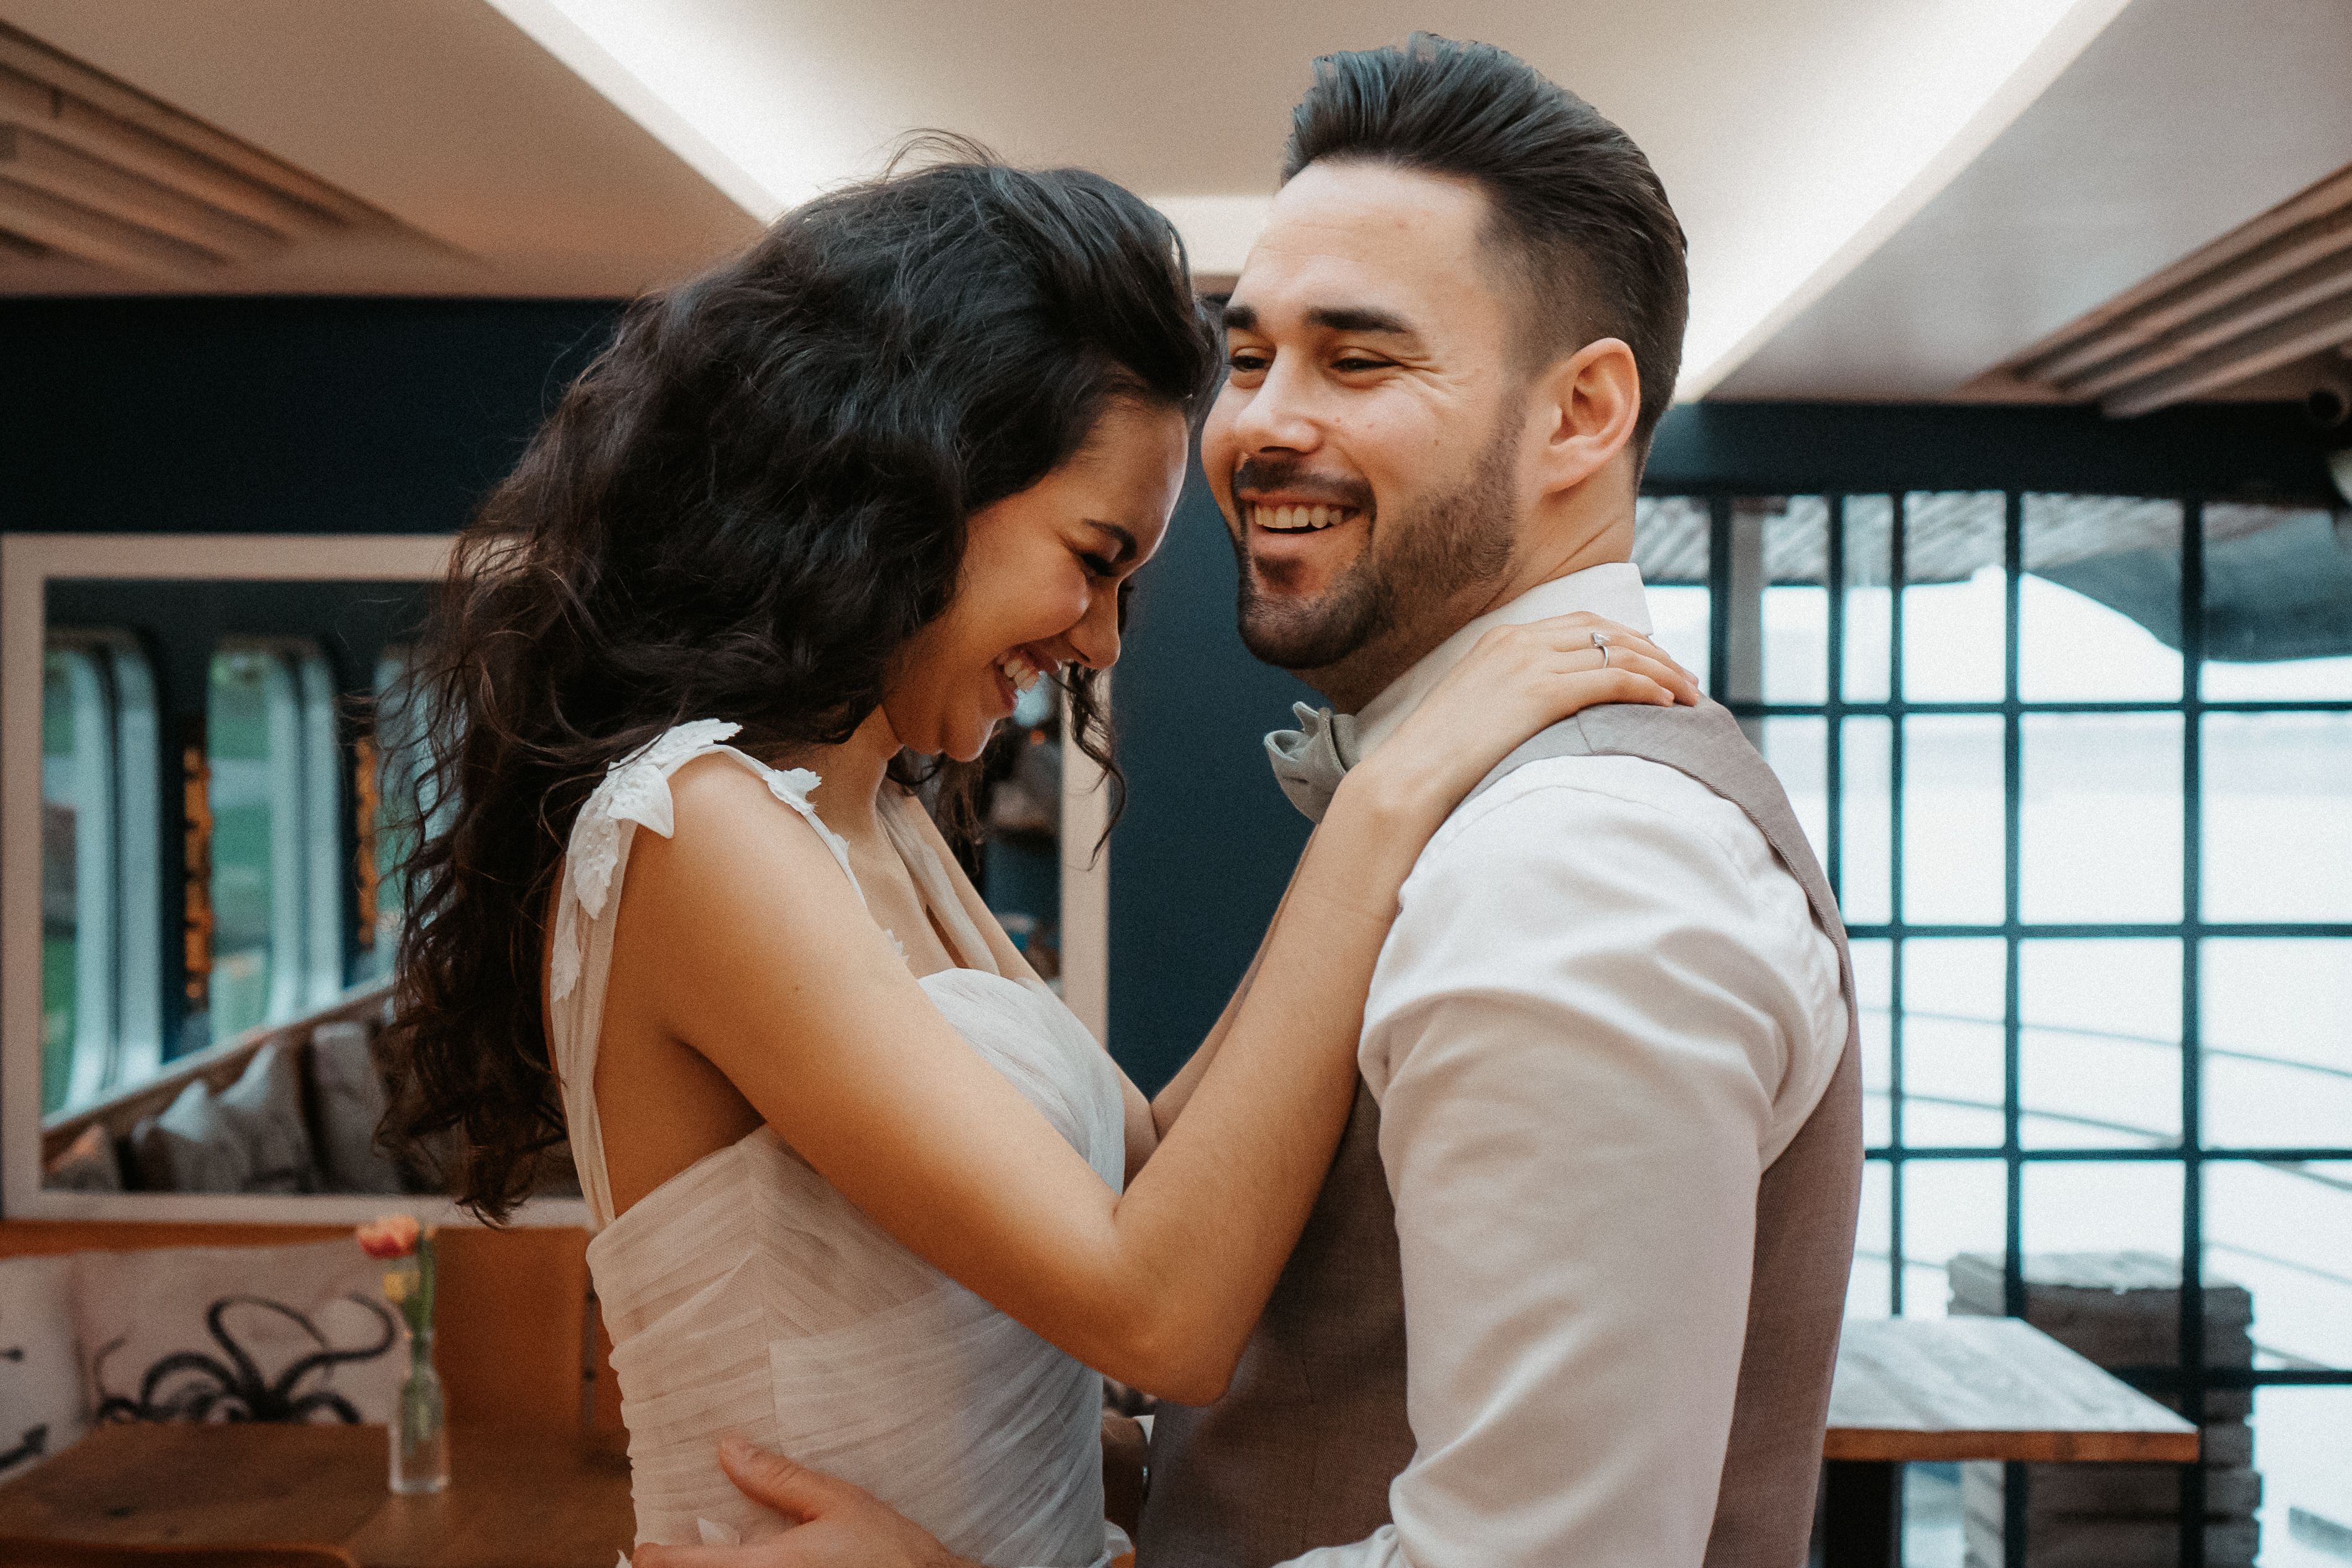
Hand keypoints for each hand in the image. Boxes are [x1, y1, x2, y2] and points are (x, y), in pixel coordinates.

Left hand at [629, 1436, 976, 1567]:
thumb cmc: (888, 1550)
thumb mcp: (836, 1501)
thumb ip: (778, 1479)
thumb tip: (728, 1449)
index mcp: (769, 1567)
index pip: (688, 1567)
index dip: (656, 1557)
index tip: (646, 1548)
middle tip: (669, 1556)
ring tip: (709, 1557)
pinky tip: (752, 1563)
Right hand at [1342, 613, 1699, 824]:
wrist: (1408, 776)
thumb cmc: (1437, 761)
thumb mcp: (1475, 712)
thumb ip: (1510, 697)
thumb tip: (1543, 716)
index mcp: (1501, 639)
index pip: (1581, 623)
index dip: (1626, 639)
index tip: (1654, 663)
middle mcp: (1518, 641)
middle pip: (1607, 631)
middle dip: (1654, 652)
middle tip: (1686, 679)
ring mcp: (1529, 663)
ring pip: (1618, 653)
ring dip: (1662, 672)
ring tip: (1691, 695)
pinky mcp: (1540, 692)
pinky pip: (1611, 679)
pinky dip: (1647, 687)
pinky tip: (1667, 703)